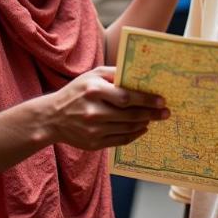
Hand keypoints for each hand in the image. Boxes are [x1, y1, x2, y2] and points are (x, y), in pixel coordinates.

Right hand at [46, 66, 168, 149]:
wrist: (52, 118)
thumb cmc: (76, 92)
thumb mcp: (91, 76)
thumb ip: (113, 73)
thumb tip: (138, 75)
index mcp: (94, 91)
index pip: (126, 97)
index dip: (146, 100)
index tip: (161, 100)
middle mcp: (94, 111)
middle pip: (130, 114)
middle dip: (151, 114)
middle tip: (165, 112)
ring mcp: (94, 130)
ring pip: (128, 128)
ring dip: (144, 123)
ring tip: (153, 118)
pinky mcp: (95, 144)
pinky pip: (121, 140)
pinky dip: (134, 134)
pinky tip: (141, 128)